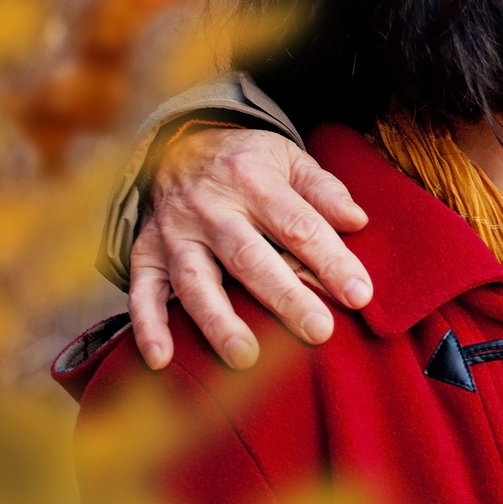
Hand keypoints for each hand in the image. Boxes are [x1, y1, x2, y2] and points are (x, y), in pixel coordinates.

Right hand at [129, 127, 370, 370]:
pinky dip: (148, 327)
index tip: (360, 295)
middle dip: (285, 298)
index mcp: (254, 181)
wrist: (178, 143)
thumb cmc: (249, 162)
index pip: (299, 226)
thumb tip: (358, 221)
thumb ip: (324, 190)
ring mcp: (174, 233)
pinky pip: (142, 292)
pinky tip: (162, 360)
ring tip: (246, 358)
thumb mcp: (289, 159)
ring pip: (195, 280)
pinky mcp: (146, 253)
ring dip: (218, 321)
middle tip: (319, 331)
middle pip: (250, 257)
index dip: (332, 261)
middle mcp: (211, 208)